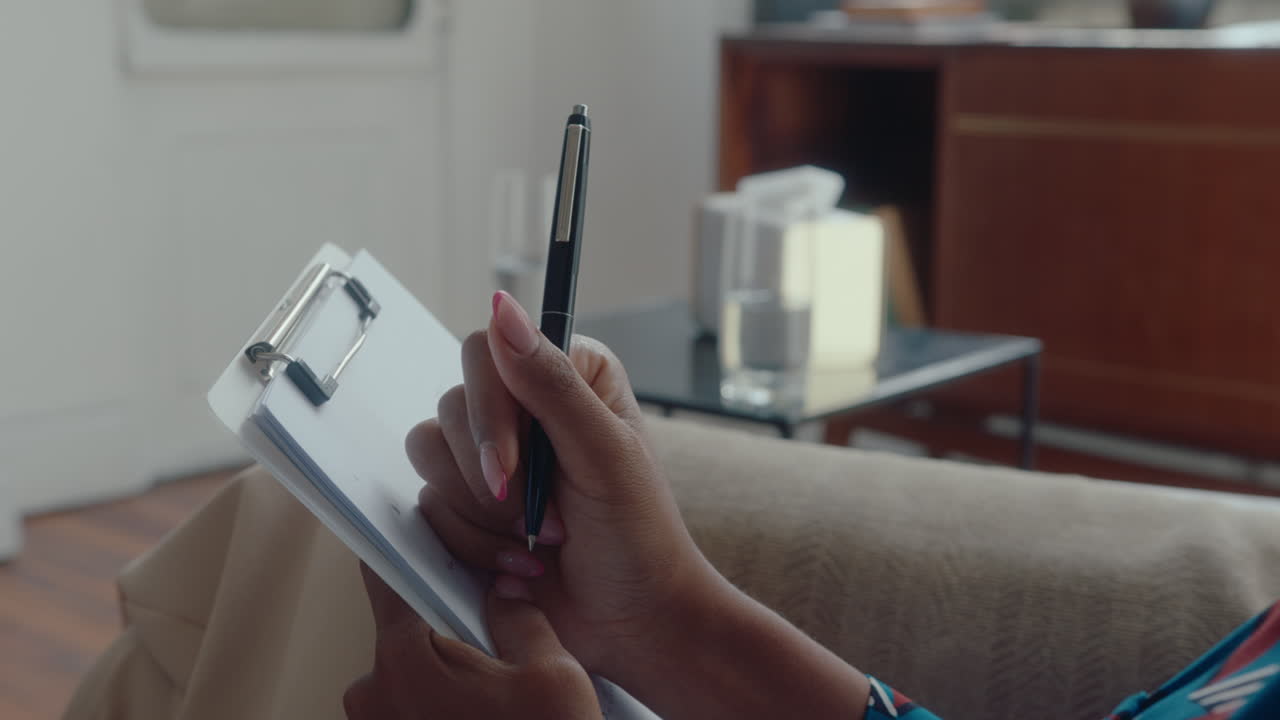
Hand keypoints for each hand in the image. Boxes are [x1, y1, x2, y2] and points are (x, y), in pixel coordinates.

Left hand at [344, 563, 601, 719]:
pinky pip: (410, 707)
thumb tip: (503, 588)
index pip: (385, 571)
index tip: (420, 530)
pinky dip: (441, 704)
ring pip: (409, 671)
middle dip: (447, 623)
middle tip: (495, 636)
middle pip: (404, 625)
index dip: (408, 545)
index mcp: (406, 658)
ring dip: (445, 671)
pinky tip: (485, 713)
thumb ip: (520, 613)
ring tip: (496, 688)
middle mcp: (374, 693)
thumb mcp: (552, 673)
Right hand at [406, 291, 723, 678]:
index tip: (511, 471)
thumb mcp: (604, 454)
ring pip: (428, 454)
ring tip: (536, 542)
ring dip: (480, 515)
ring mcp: (491, 455)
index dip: (489, 414)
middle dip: (489, 478)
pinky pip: (427, 506)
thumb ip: (551, 383)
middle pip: (451, 405)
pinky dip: (469, 543)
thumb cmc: (639, 535)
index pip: (486, 353)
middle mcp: (524, 405)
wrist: (633, 621)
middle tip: (538, 519)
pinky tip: (518, 563)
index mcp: (567, 374)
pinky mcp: (467, 502)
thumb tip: (501, 307)